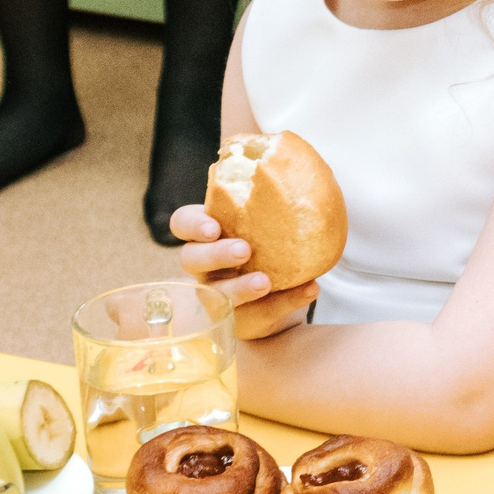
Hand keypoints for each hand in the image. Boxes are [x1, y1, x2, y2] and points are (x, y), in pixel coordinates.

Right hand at [170, 205, 318, 338]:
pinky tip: (310, 289)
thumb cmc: (268, 243)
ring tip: (265, 282)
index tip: (213, 227)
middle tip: (243, 251)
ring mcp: (217, 295)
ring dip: (240, 288)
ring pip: (216, 294)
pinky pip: (259, 314)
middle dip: (215, 254)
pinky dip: (286, 302)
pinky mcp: (240, 319)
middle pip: (191, 259)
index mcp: (206, 234)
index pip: (183, 223)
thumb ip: (276, 203)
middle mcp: (204, 266)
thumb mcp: (268, 222)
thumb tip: (306, 174)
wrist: (284, 291)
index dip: (192, 225)